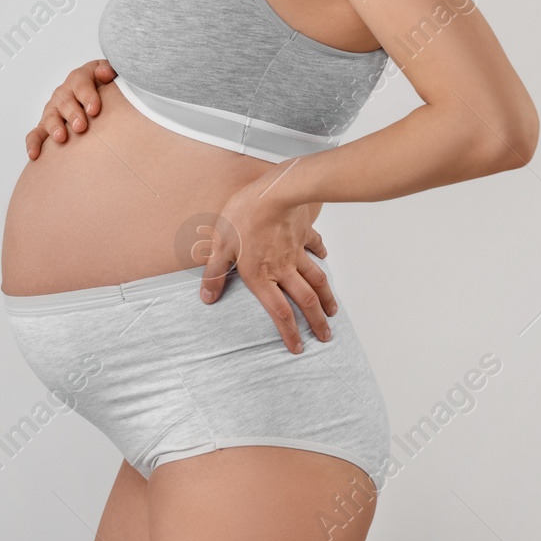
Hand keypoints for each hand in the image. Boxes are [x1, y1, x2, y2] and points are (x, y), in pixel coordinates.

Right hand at [25, 59, 116, 158]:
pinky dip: (33, 143)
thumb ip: (108, 70)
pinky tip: (34, 154)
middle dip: (72, 114)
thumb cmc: (105, 86)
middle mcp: (64, 93)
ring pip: (50, 117)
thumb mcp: (109, 73)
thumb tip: (105, 73)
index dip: (87, 96)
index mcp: (79, 79)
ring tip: (61, 138)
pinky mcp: (46, 126)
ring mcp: (54, 110)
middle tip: (80, 126)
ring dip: (54, 127)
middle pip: (65, 102)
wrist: (99, 95)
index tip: (94, 110)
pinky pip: (36, 134)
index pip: (81, 85)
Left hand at [199, 164, 336, 353]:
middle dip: (316, 321)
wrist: (274, 193)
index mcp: (261, 276)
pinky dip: (321, 254)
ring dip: (326, 297)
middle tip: (326, 336)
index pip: (278, 312)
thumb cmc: (243, 218)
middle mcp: (283, 269)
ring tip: (333, 311)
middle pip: (305, 301)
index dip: (289, 332)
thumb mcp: (220, 246)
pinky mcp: (304, 234)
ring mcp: (297, 252)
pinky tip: (324, 257)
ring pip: (316, 280)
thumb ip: (215, 273)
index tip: (298, 347)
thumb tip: (207, 298)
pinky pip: (315, 246)